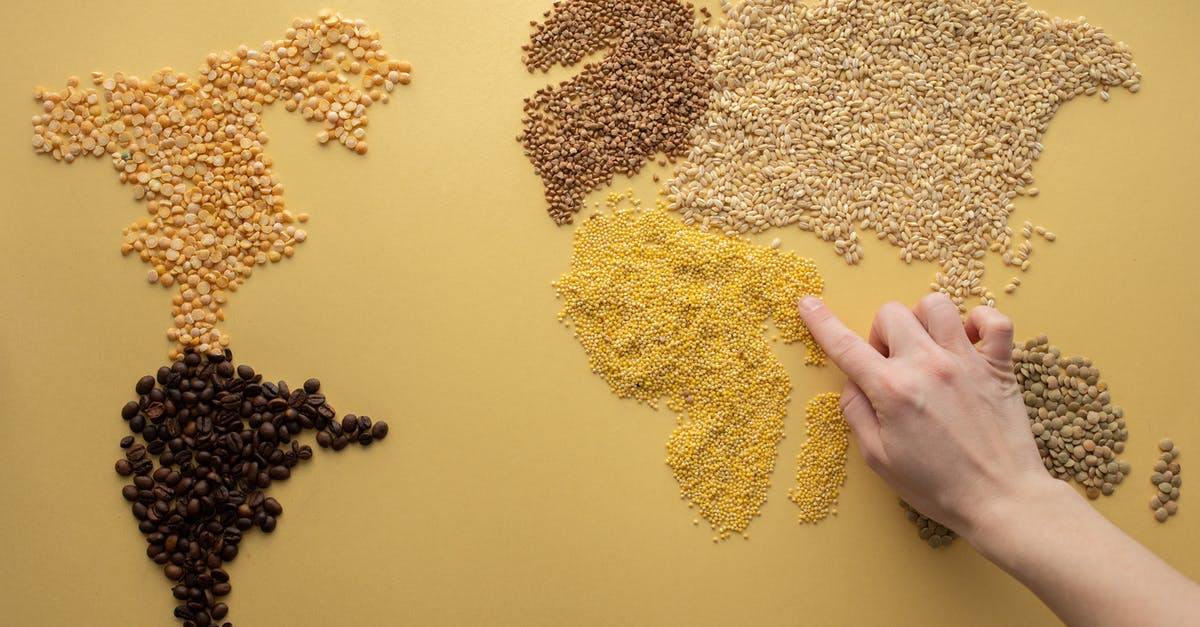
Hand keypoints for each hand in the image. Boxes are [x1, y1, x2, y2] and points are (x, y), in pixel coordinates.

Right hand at [798, 293, 1051, 538]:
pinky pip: (994, 320)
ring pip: (937, 305)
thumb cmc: (938, 487)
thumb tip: (854, 385)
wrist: (1001, 501)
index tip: (808, 304)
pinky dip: (980, 322)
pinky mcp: (1000, 366)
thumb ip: (857, 414)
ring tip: (927, 347)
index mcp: (892, 391)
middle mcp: (927, 366)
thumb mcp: (879, 459)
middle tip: (889, 364)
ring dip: (923, 320)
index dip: (821, 322)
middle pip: (891, 313)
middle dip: (881, 333)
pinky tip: (969, 341)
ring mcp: (967, 362)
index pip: (844, 345)